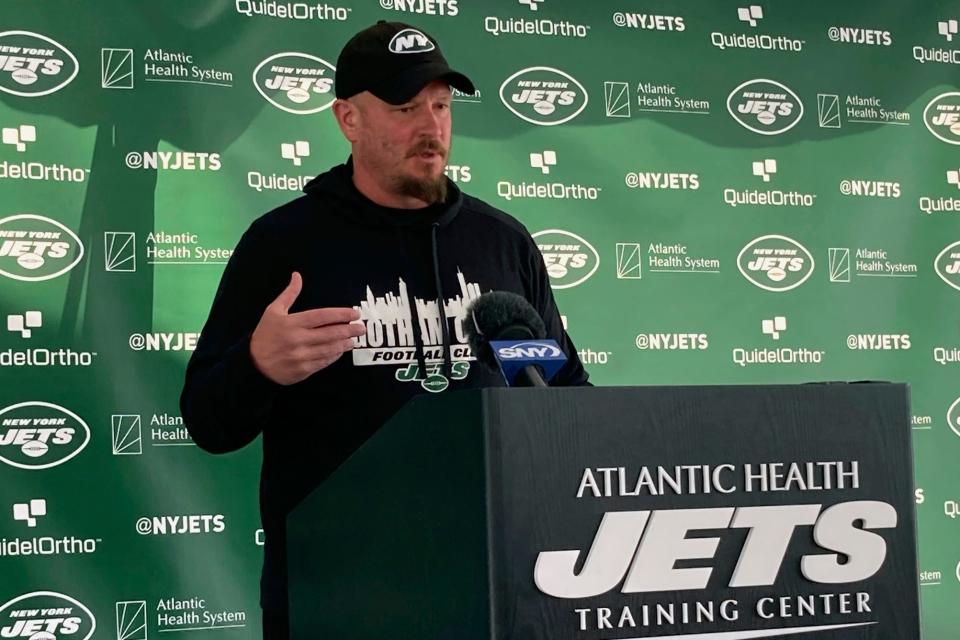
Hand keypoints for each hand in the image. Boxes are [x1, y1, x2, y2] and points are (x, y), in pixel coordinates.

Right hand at [249, 272, 365, 384]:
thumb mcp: (273, 311)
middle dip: (349, 330)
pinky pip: (324, 362)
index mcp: (292, 323)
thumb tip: (297, 275)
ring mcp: (301, 356)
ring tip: (353, 339)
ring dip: (344, 344)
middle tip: (361, 327)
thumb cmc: (265, 334)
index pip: (322, 317)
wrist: (253, 364)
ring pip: (330, 349)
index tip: (354, 313)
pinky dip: (334, 356)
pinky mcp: (303, 370)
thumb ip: (289, 294)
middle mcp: (298, 339)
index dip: (340, 314)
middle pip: (330, 333)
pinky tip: (340, 350)